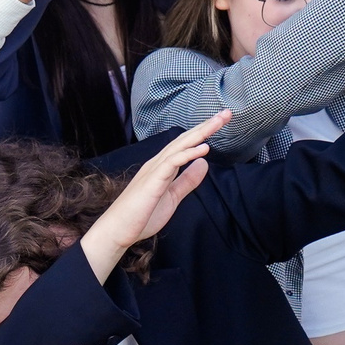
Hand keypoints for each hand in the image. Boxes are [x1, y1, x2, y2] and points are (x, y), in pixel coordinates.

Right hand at [79, 110, 226, 276]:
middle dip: (206, 126)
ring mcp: (154, 170)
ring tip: (219, 122)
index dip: (203, 133)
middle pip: (185, 139)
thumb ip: (187, 180)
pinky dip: (188, 153)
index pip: (185, 145)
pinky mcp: (152, 180)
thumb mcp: (172, 197)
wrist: (117, 231)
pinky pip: (172, 162)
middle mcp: (157, 163)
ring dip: (200, 133)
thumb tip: (203, 163)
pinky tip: (204, 148)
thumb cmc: (140, 216)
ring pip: (180, 145)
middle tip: (226, 113)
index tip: (221, 123)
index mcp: (162, 167)